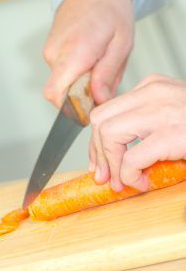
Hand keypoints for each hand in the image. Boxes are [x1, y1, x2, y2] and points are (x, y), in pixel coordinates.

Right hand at [42, 0, 133, 107]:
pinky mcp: (49, 50)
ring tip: (101, 62)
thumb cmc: (111, 12)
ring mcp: (50, 50)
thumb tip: (99, 101)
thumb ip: (108, 74)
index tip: (92, 106)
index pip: (56, 94)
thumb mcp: (121, 44)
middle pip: (61, 92)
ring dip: (82, 83)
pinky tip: (91, 57)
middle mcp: (56, 52)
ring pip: (62, 83)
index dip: (71, 108)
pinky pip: (61, 72)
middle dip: (83, 96)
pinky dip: (76, 72)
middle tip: (106, 80)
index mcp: (75, 51)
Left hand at [88, 75, 185, 190]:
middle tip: (106, 176)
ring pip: (108, 133)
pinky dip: (130, 175)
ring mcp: (163, 111)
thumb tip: (116, 153)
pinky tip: (143, 183)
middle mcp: (154, 93)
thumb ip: (148, 121)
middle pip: (100, 119)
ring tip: (124, 181)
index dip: (98, 140)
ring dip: (112, 164)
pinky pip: (131, 157)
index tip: (101, 162)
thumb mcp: (174, 114)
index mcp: (153, 86)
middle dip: (97, 151)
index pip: (107, 108)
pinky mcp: (172, 135)